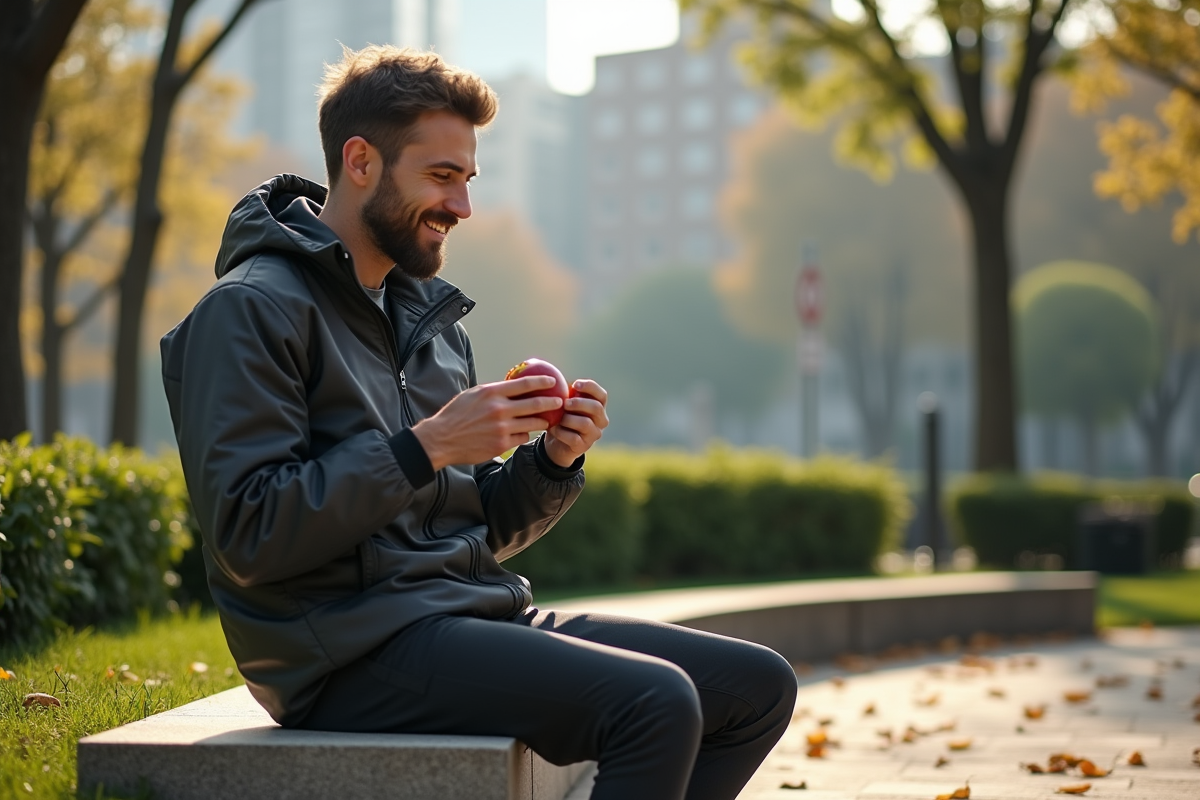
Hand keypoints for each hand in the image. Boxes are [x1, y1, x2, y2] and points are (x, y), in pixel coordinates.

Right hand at [412, 377, 563, 470]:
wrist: (441, 439)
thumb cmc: (456, 415)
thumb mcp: (472, 395)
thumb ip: (493, 391)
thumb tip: (511, 386)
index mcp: (492, 393)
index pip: (524, 384)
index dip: (542, 382)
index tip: (553, 382)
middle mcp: (499, 409)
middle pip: (535, 404)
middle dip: (552, 403)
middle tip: (561, 402)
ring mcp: (502, 428)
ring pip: (532, 423)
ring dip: (543, 421)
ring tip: (547, 420)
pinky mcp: (501, 444)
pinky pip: (522, 437)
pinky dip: (525, 435)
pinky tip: (526, 433)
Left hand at [544, 379, 607, 467]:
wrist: (556, 443)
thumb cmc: (561, 417)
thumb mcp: (563, 403)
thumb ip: (564, 392)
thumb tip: (550, 375)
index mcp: (598, 406)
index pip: (601, 395)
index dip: (590, 387)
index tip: (575, 384)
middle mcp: (600, 420)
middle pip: (596, 407)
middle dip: (579, 403)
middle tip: (565, 403)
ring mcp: (594, 435)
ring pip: (585, 423)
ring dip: (568, 419)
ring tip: (557, 418)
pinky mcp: (584, 447)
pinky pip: (574, 438)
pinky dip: (561, 432)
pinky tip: (554, 429)